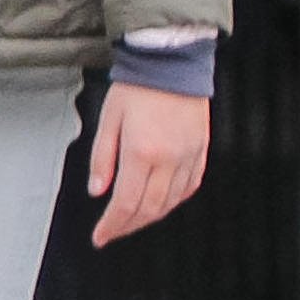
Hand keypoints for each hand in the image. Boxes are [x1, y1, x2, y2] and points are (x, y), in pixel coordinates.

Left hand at [89, 80, 209, 246]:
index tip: (100, 237)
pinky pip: (189, 187)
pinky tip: (162, 203)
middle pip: (149, 210)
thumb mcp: (109, 119)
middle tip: (112, 232)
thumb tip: (98, 190)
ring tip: (131, 221)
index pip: (125, 203)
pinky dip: (174, 202)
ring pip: (170, 203)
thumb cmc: (137, 86)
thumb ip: (102, 158)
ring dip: (149, 217)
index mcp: (141, 152)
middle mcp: (168, 160)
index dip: (111, 226)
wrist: (171, 62)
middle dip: (128, 226)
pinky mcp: (201, 152)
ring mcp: (188, 157)